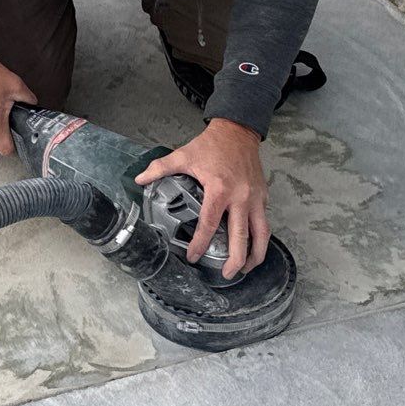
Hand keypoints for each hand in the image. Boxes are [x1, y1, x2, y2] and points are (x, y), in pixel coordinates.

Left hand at [136, 119, 268, 279]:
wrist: (238, 131)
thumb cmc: (213, 145)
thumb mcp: (184, 155)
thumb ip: (160, 168)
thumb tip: (140, 179)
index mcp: (220, 190)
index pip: (209, 224)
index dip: (200, 244)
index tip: (194, 257)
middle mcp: (241, 197)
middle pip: (241, 237)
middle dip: (235, 260)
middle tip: (226, 274)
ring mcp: (255, 198)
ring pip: (261, 233)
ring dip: (255, 254)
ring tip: (246, 269)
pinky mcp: (263, 196)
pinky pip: (264, 222)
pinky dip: (260, 238)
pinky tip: (253, 248)